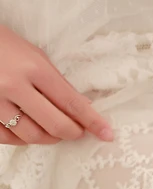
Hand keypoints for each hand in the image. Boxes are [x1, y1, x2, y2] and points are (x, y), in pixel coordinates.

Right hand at [0, 25, 112, 145]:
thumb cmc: (6, 47)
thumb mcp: (36, 57)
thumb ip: (59, 84)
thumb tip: (84, 109)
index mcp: (34, 69)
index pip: (72, 103)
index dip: (93, 122)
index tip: (107, 134)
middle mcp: (13, 86)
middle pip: (55, 125)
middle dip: (72, 133)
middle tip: (77, 132)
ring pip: (31, 136)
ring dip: (49, 138)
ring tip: (53, 130)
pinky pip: (7, 138)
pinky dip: (22, 140)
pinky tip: (28, 132)